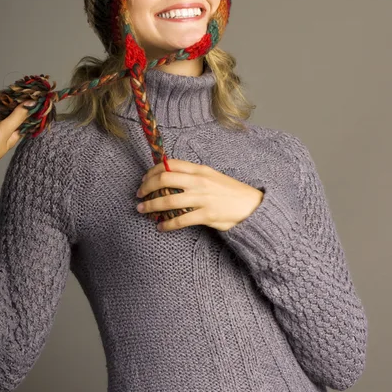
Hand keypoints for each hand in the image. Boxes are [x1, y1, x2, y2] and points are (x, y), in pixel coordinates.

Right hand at [0, 96, 36, 165]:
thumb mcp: (4, 130)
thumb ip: (17, 116)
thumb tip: (32, 103)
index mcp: (11, 136)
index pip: (21, 121)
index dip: (24, 110)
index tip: (25, 97)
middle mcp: (0, 134)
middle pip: (7, 116)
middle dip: (8, 105)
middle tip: (7, 93)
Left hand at [136, 159, 263, 231]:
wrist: (252, 205)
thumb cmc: (230, 191)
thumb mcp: (211, 176)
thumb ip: (193, 175)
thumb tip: (170, 177)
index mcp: (200, 170)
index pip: (170, 165)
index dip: (152, 171)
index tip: (144, 179)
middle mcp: (199, 181)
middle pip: (164, 180)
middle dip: (146, 187)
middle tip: (139, 195)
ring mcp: (202, 198)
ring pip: (168, 200)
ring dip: (151, 206)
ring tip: (142, 210)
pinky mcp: (206, 215)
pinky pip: (180, 220)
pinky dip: (167, 224)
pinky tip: (160, 227)